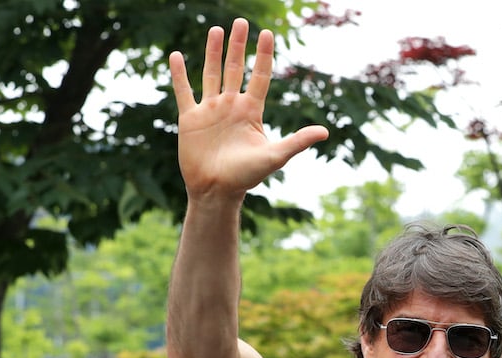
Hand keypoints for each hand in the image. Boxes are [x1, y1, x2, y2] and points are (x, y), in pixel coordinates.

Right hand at [168, 20, 328, 203]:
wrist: (217, 191)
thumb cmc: (246, 177)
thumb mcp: (274, 156)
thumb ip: (297, 141)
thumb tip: (325, 132)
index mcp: (251, 112)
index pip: (259, 76)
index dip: (263, 55)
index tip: (267, 33)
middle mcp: (231, 106)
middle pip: (235, 69)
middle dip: (238, 46)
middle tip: (240, 22)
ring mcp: (210, 110)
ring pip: (211, 74)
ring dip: (212, 52)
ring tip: (216, 30)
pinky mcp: (190, 119)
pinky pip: (184, 91)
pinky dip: (179, 74)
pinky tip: (176, 56)